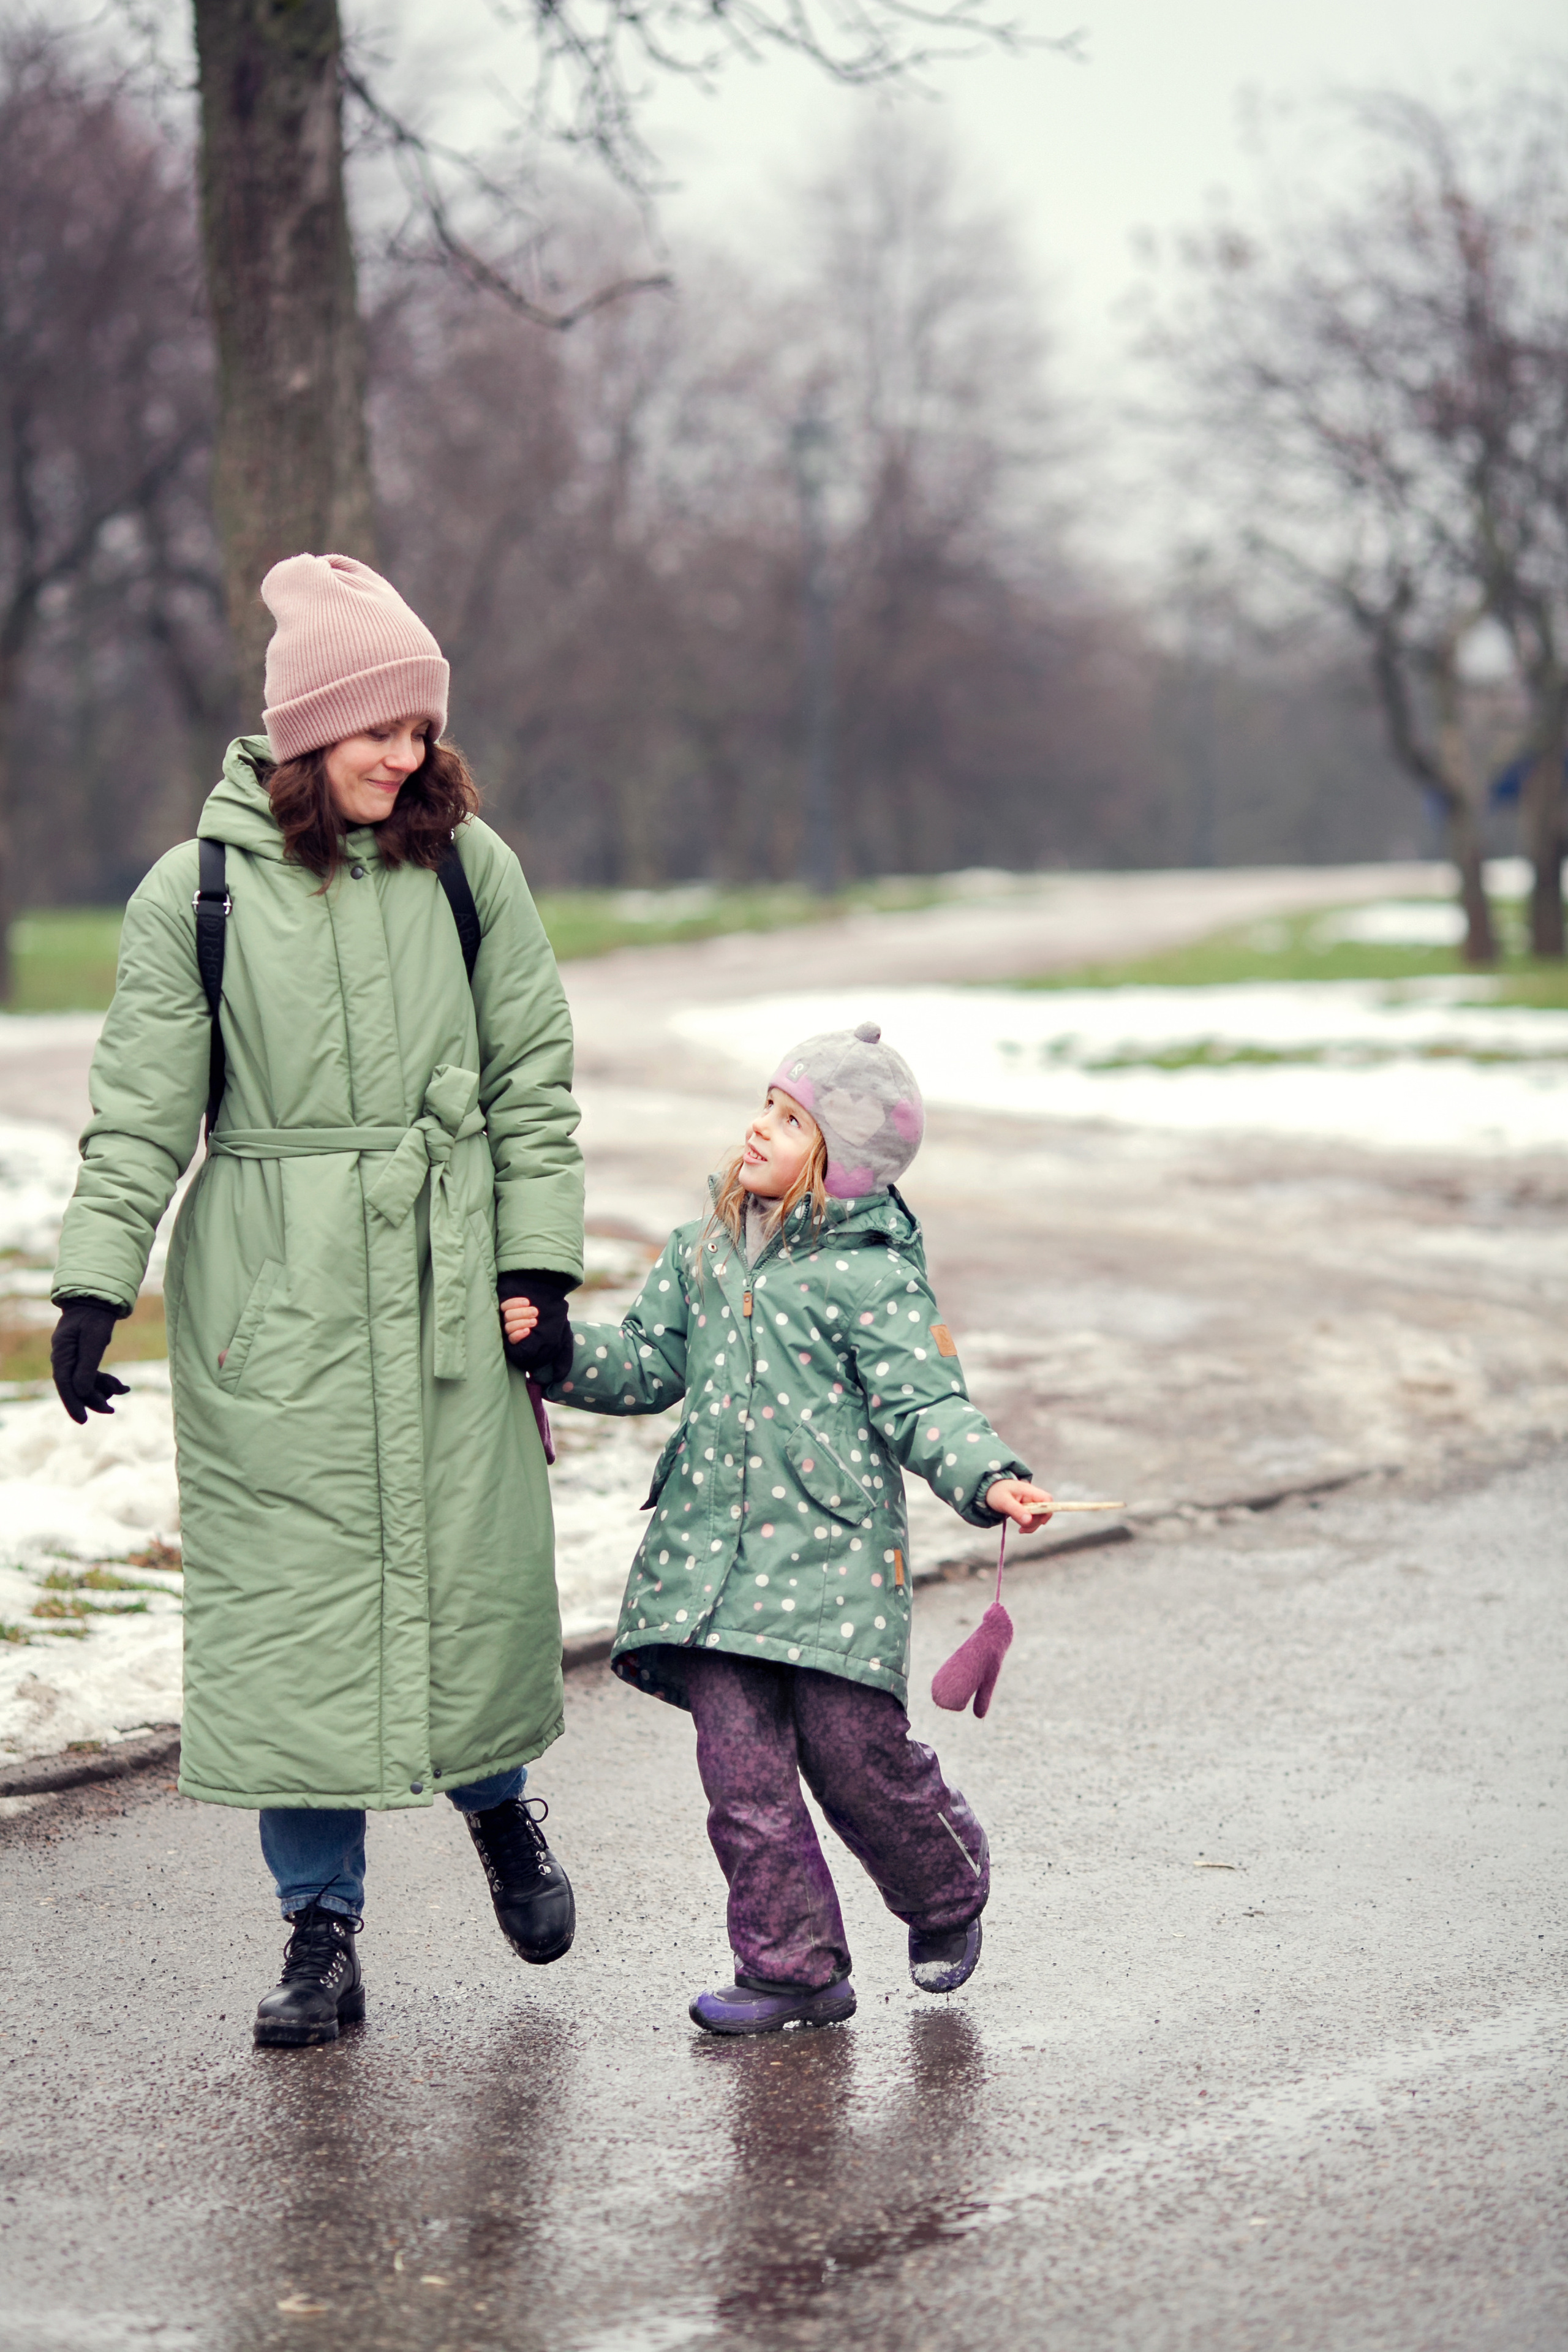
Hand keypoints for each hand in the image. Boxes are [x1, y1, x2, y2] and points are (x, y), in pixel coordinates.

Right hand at [51, 1298, 129, 1424]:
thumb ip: (87, 1366)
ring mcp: (73, 1358)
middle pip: (75, 1386)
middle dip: (93, 1399)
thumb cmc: (95, 1316)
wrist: (98, 1299)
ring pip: (85, 1383)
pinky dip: (106, 1382)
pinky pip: (92, 1375)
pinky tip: (122, 1387)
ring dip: (103, 1390)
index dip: (73, 1403)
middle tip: (111, 1410)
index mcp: (61, 1353)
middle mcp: (64, 1358)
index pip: (64, 1384)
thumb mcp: (94, 1340)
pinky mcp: (83, 1357)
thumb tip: (82, 1392)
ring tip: (122, 1389)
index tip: (83, 1420)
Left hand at [496, 1269, 573, 1379]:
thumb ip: (562, 1358)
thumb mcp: (564, 1338)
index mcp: (525, 1343)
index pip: (515, 1347)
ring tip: (532, 1308)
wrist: (550, 1289)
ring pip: (506, 1320)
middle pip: (509, 1331)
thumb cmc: (556, 1316)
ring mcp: (507, 1318)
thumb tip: (557, 1378)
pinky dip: (515, 1303)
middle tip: (534, 1317)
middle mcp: (513, 1332)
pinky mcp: (502, 1304)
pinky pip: (504, 1306)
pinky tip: (525, 1300)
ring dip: (521, 1313)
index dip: (518, 1338)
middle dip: (522, 1323)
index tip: (528, 1330)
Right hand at [501, 1298, 538, 1344]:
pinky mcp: (513, 1341)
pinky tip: (528, 1331)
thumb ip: (528, 1304)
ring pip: (509, 1327)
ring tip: (534, 1321)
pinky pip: (512, 1338)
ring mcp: (509, 1332)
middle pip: (508, 1315)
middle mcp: (507, 1321)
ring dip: (522, 1323)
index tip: (527, 1302)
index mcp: (509, 1310)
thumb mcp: (533, 1308)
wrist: (547, 1332)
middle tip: (535, 1312)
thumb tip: (530, 1298)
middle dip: (522, 1312)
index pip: (506, 1305)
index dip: (515, 1303)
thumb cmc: (537, 1316)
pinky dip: (519, 1334)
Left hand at [985, 1478, 1053, 1533]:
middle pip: (1044, 1511)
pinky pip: (1032, 1519)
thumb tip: (1029, 1521)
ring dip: (1031, 1525)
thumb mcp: (1004, 1502)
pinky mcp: (1026, 1509)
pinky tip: (1020, 1528)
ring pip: (1038, 1517)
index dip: (1047, 1511)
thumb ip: (1016, 1510)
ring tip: (1020, 1529)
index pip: (1047, 1499)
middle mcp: (1032, 1496)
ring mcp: (1030, 1503)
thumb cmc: (995, 1492)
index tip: (1040, 1522)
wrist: (988, 1490)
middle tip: (1022, 1528)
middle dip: (1035, 1522)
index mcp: (1029, 1491)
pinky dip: (1028, 1525)